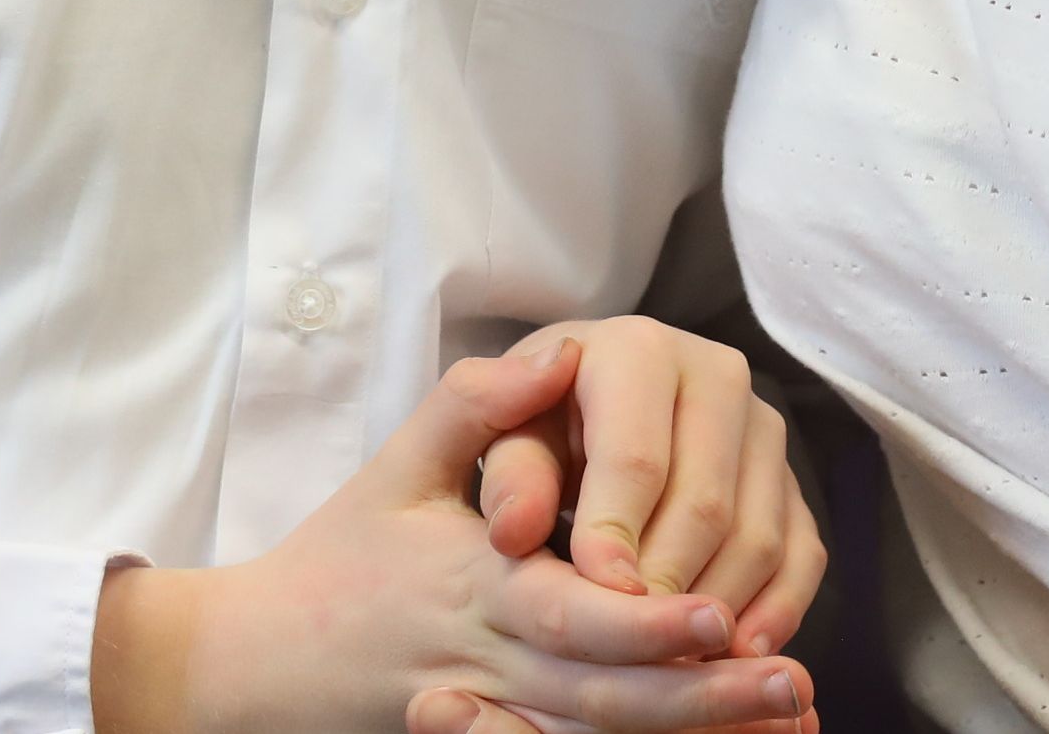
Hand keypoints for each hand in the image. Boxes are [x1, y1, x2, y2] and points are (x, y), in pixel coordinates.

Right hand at [91, 338, 812, 733]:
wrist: (258, 665)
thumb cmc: (341, 552)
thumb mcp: (396, 465)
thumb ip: (476, 405)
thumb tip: (553, 353)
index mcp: (472, 589)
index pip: (569, 616)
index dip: (644, 621)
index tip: (716, 613)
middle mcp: (487, 664)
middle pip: (604, 698)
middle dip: (700, 697)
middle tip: (789, 684)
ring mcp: (489, 716)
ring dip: (692, 731)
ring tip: (781, 716)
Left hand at [472, 318, 827, 670]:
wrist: (583, 415)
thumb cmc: (529, 428)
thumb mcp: (486, 433)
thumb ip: (492, 470)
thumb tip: (514, 529)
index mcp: (637, 349)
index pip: (635, 459)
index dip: (612, 538)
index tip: (591, 599)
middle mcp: (718, 374)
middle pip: (706, 504)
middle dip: (664, 585)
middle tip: (627, 648)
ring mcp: (765, 428)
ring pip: (759, 536)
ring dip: (716, 610)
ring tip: (668, 664)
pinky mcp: (792, 479)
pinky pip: (802, 555)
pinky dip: (775, 613)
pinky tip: (734, 658)